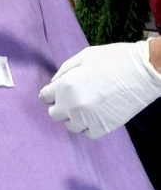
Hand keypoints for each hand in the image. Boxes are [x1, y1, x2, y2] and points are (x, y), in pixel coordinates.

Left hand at [38, 39, 160, 138]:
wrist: (144, 71)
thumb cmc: (114, 59)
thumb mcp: (84, 56)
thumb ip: (65, 70)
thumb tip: (54, 83)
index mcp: (65, 85)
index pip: (44, 97)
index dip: (50, 93)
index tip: (56, 92)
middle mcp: (72, 105)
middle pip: (54, 114)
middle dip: (60, 106)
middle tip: (71, 99)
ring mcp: (87, 118)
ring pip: (70, 126)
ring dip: (74, 118)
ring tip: (85, 108)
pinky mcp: (103, 127)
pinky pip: (88, 133)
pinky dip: (89, 126)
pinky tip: (95, 116)